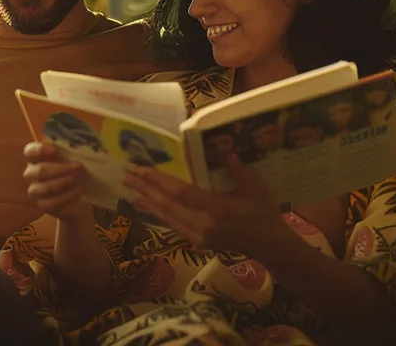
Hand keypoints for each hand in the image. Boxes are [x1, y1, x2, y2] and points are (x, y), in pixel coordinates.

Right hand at [23, 142, 91, 222]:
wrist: (83, 191)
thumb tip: (77, 140)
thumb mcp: (77, 154)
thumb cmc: (76, 167)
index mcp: (37, 157)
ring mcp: (37, 190)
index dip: (39, 150)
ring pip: (42, 189)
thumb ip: (73, 146)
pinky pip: (50, 203)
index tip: (54, 150)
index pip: (30, 152)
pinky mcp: (44, 205)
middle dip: (59, 169)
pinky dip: (65, 198)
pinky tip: (78, 192)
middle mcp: (33, 173)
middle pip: (38, 171)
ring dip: (61, 183)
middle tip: (78, 166)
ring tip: (77, 180)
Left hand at [122, 162, 290, 253]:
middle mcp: (203, 225)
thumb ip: (240, 170)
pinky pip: (173, 225)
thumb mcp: (257, 188)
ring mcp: (198, 237)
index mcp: (217, 210)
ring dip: (147, 202)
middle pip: (167, 205)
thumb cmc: (263, 213)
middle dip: (145, 189)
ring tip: (130, 190)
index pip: (180, 193)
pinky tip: (147, 206)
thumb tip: (225, 151)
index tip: (141, 169)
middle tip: (127, 175)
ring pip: (167, 218)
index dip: (158, 181)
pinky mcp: (197, 243)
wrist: (268, 245)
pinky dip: (158, 214)